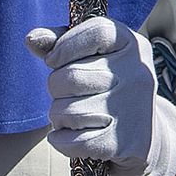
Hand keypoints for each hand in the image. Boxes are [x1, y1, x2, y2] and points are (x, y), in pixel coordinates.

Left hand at [26, 17, 175, 175]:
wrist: (144, 137)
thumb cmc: (108, 88)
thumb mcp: (95, 58)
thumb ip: (62, 43)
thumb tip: (31, 39)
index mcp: (133, 46)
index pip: (97, 32)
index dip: (66, 45)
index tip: (54, 59)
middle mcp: (138, 75)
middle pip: (71, 76)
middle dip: (56, 87)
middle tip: (66, 94)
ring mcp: (132, 110)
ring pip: (67, 111)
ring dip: (57, 116)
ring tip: (69, 116)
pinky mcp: (123, 142)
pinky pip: (72, 141)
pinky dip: (61, 141)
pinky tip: (70, 136)